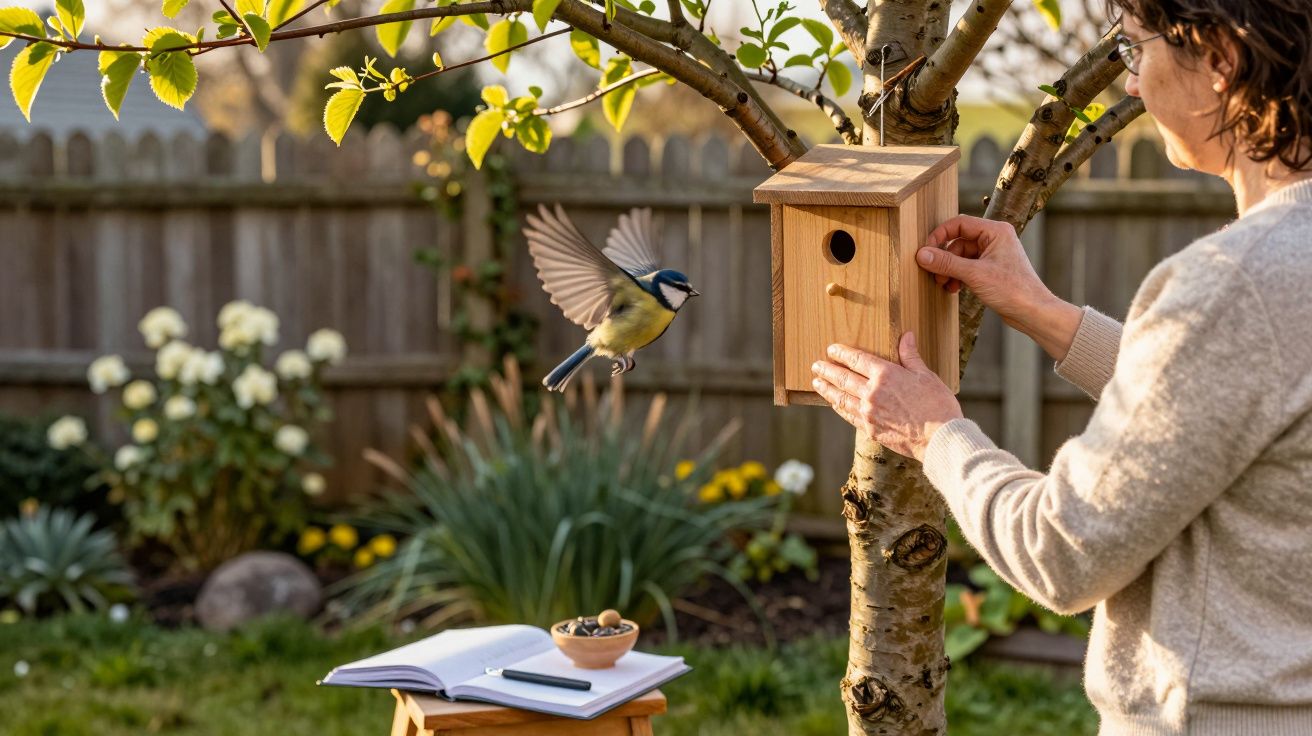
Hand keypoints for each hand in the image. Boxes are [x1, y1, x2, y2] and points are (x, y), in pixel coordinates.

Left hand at [810, 332, 962, 461]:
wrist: (939, 438)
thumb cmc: (937, 405)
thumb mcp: (925, 375)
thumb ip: (910, 356)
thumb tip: (906, 336)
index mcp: (885, 375)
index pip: (857, 360)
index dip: (842, 353)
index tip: (831, 349)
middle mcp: (872, 393)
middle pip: (843, 378)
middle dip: (827, 370)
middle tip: (816, 366)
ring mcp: (869, 412)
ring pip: (841, 398)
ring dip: (827, 389)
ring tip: (817, 383)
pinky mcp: (870, 429)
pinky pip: (849, 415)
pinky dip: (839, 407)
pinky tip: (835, 404)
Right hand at [916, 215, 1082, 360]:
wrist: (1033, 312)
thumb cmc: (1013, 289)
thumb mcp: (974, 274)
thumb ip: (946, 263)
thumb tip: (922, 254)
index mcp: (995, 231)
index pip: (959, 223)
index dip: (940, 235)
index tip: (926, 250)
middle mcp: (995, 239)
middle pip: (958, 241)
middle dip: (944, 258)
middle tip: (934, 274)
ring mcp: (993, 255)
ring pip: (961, 256)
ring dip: (949, 270)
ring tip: (944, 284)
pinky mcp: (991, 270)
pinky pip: (967, 267)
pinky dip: (958, 276)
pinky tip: (954, 289)